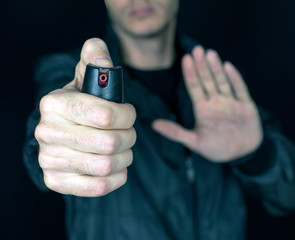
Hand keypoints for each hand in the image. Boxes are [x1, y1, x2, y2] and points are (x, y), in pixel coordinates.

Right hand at [35, 38, 135, 196]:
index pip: (106, 115)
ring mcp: (49, 159)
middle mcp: (47, 132)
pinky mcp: (56, 180)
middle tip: (129, 133)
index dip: (127, 115)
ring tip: (124, 149)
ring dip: (125, 157)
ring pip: (106, 166)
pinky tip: (116, 167)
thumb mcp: (86, 77)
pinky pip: (98, 187)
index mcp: (55, 103)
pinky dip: (116, 178)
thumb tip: (101, 55)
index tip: (129, 114)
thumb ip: (95, 59)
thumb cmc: (82, 103)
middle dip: (129, 137)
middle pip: (109, 143)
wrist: (61, 132)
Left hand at [153, 46, 262, 162]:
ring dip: (216, 68)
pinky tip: (228, 66)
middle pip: (207, 80)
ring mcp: (231, 103)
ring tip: (210, 54)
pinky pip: (240, 90)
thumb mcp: (194, 142)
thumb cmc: (217, 149)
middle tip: (197, 49)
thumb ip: (175, 133)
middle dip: (202, 65)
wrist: (241, 155)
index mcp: (203, 109)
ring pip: (222, 81)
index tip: (186, 58)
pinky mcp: (246, 106)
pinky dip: (235, 79)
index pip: (195, 87)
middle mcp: (216, 102)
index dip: (190, 73)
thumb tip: (154, 124)